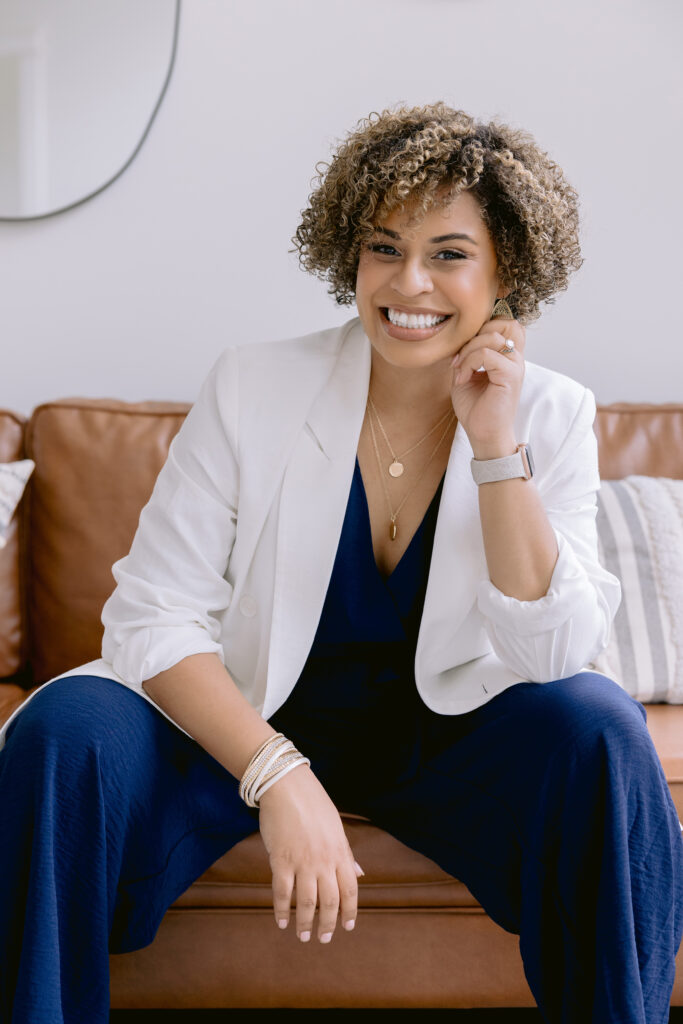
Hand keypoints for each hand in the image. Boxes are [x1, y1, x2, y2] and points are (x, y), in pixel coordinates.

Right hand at [258, 763, 362, 942]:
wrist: (287, 785)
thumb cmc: (313, 804)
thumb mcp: (336, 827)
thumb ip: (346, 853)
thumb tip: (360, 873)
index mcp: (340, 851)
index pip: (350, 890)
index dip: (350, 911)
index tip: (348, 927)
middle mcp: (324, 860)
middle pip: (330, 901)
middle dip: (328, 924)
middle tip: (324, 939)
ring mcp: (302, 862)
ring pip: (307, 902)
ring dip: (305, 923)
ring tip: (303, 936)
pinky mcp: (281, 860)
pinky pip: (282, 893)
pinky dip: (282, 911)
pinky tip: (282, 921)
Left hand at [450, 316, 525, 457]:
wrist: (484, 435)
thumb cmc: (476, 409)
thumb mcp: (465, 375)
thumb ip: (466, 355)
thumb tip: (459, 339)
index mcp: (507, 357)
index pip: (506, 323)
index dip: (483, 328)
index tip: (463, 352)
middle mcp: (515, 359)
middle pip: (503, 323)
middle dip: (475, 335)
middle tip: (459, 358)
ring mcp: (515, 366)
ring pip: (492, 337)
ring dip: (469, 350)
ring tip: (460, 370)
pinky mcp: (510, 376)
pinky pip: (486, 354)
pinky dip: (469, 363)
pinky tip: (462, 379)